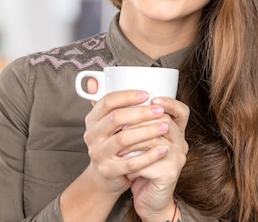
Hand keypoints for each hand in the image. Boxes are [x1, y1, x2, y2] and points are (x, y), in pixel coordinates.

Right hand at [82, 81, 176, 197]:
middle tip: (160, 111)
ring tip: (165, 126)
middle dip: (140, 113)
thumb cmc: (110, 144)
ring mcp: (98, 154)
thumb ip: (104, 103)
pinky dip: (149, 155)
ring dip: (147, 131)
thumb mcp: (104, 124)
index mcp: (92, 120)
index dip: (126, 96)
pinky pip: (131, 163)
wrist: (104, 177)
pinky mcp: (108, 171)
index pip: (106, 102)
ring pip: (123, 139)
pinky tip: (164, 149)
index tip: (146, 94)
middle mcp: (92, 135)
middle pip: (116, 119)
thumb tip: (93, 80)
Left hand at [127, 96, 188, 220]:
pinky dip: (132, 163)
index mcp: (174, 132)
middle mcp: (180, 143)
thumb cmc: (139, 166)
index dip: (169, 103)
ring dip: (130, 143)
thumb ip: (126, 119)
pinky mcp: (170, 173)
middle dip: (137, 122)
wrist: (149, 199)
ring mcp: (177, 158)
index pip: (181, 111)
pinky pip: (148, 162)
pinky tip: (124, 167)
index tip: (151, 99)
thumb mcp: (135, 141)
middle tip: (118, 128)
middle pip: (163, 121)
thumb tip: (96, 89)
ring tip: (116, 149)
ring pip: (152, 140)